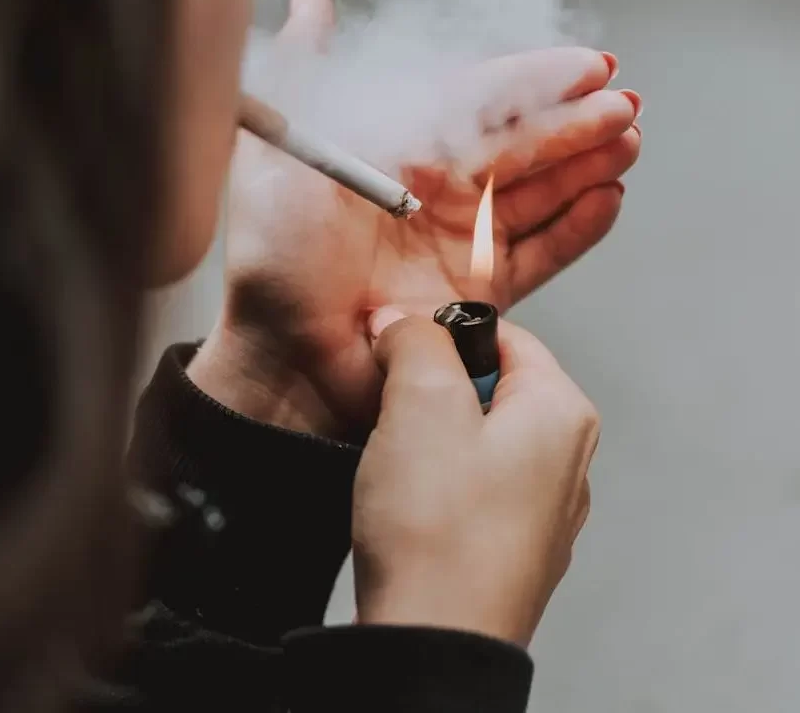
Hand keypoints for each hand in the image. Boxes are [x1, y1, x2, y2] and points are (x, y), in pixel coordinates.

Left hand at [188, 0, 638, 439]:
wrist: (285, 355)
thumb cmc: (273, 258)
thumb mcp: (281, 153)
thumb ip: (305, 71)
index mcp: (396, 149)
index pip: (476, 102)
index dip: (531, 82)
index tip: (585, 66)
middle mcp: (434, 191)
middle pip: (518, 146)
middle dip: (573, 122)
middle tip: (622, 105)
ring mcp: (460, 241)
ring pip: (537, 195)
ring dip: (585, 167)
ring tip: (627, 143)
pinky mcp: (480, 292)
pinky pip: (540, 254)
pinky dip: (576, 229)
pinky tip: (607, 199)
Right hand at [352, 311, 598, 647]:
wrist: (434, 645)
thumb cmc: (438, 531)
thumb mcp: (420, 402)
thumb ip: (416, 340)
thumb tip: (402, 320)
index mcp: (562, 413)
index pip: (504, 335)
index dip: (442, 335)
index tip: (399, 352)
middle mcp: (568, 459)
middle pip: (490, 384)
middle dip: (432, 389)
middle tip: (396, 414)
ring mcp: (544, 507)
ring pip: (476, 434)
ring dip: (429, 436)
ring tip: (402, 466)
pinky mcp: (514, 543)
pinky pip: (472, 484)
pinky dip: (437, 481)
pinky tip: (413, 505)